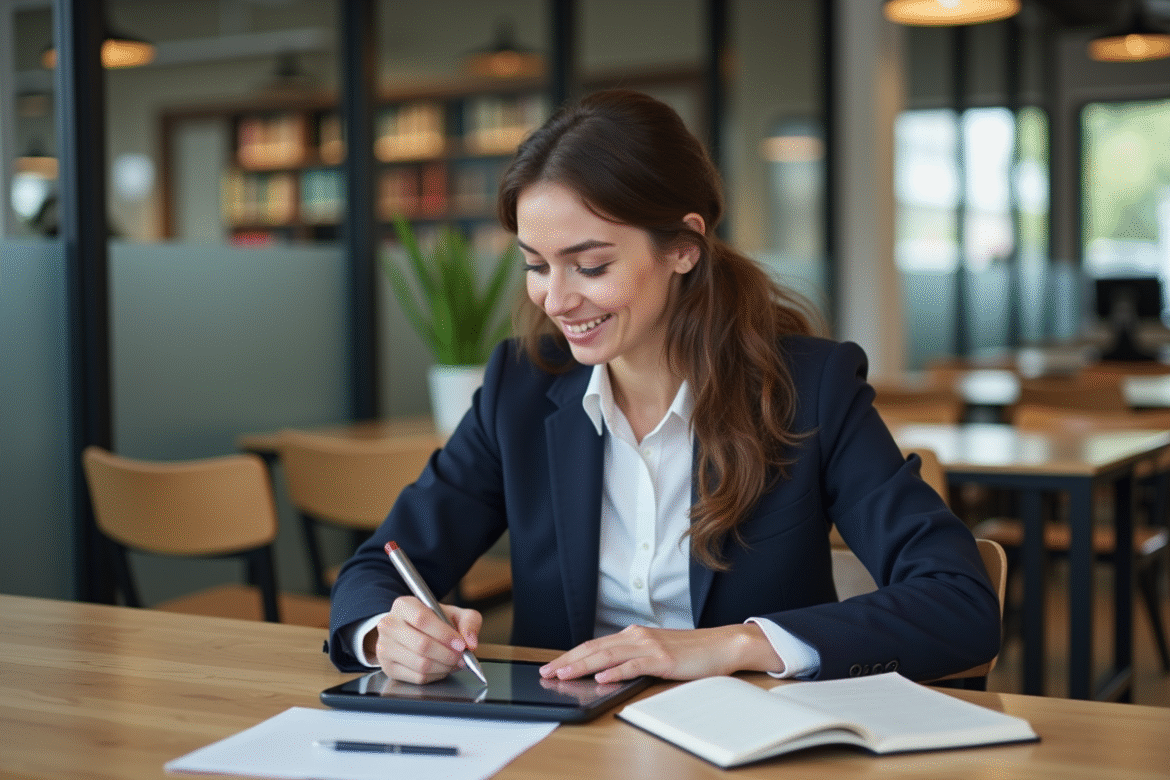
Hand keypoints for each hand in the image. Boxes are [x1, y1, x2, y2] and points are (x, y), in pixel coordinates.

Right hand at [368, 596, 481, 683]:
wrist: (411, 631)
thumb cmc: (434, 621)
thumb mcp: (454, 613)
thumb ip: (469, 622)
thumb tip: (470, 642)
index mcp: (404, 605)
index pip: (422, 619)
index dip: (444, 634)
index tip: (461, 644)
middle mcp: (389, 625)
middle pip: (421, 645)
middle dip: (448, 654)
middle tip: (461, 657)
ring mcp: (385, 648)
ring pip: (420, 664)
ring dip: (444, 666)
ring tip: (454, 662)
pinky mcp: (388, 668)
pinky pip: (417, 677)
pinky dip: (436, 675)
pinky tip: (442, 668)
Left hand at [538, 623, 784, 683]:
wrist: (721, 645)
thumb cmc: (689, 653)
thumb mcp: (655, 652)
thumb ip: (631, 657)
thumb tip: (604, 670)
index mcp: (633, 635)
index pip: (593, 645)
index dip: (570, 656)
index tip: (551, 666)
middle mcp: (637, 637)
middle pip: (594, 649)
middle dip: (567, 661)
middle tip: (546, 673)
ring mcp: (649, 646)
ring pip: (608, 656)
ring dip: (583, 665)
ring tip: (563, 674)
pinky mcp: (663, 659)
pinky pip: (634, 666)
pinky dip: (616, 671)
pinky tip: (602, 678)